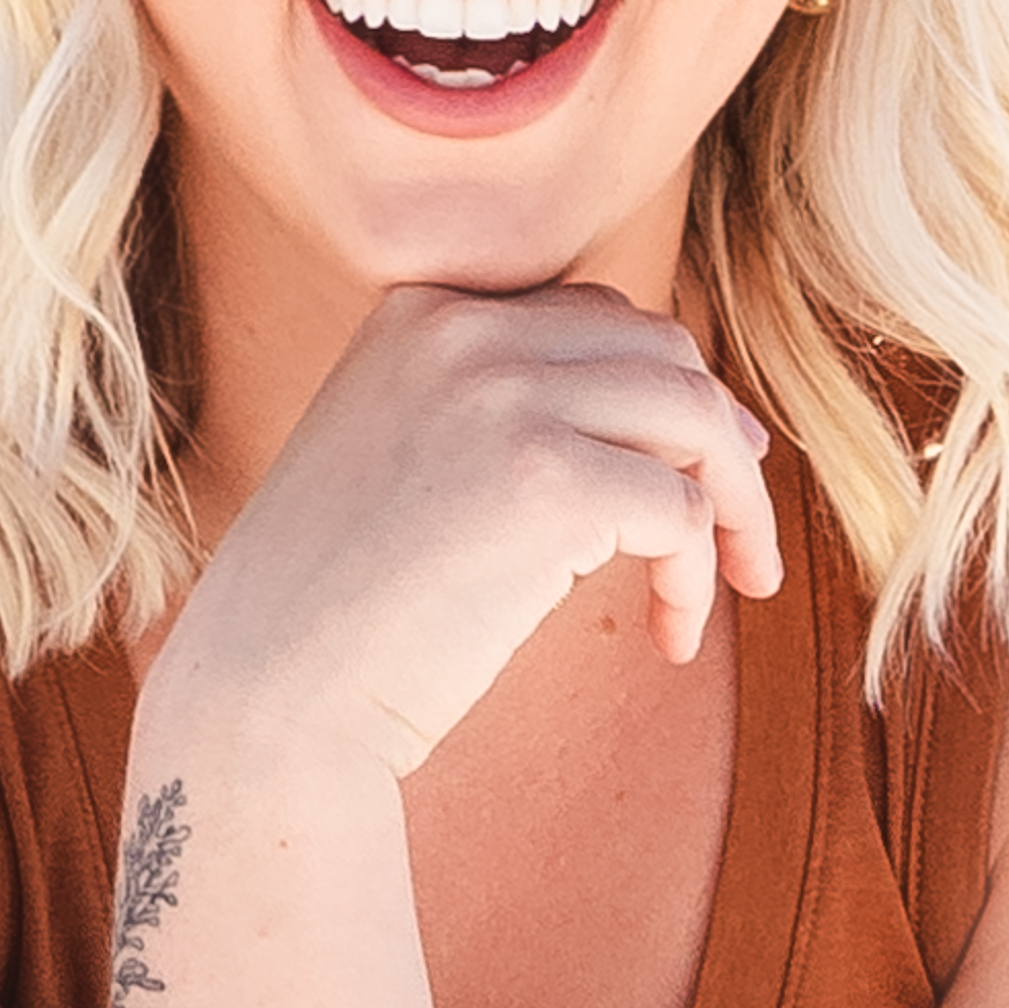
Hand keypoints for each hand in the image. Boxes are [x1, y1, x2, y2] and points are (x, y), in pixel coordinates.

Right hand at [163, 283, 783, 778]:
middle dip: (721, 443)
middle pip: (662, 351)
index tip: (703, 470)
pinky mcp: (549, 481)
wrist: (267, 693)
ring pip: (695, 418)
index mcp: (419, 314)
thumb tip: (675, 417)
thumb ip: (498, 415)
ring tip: (732, 586)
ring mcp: (504, 396)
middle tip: (741, 537)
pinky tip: (670, 638)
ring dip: (734, 508)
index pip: (593, 317)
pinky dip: (698, 577)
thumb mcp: (403, 464)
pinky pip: (684, 511)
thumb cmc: (336, 613)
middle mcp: (462, 329)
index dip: (667, 392)